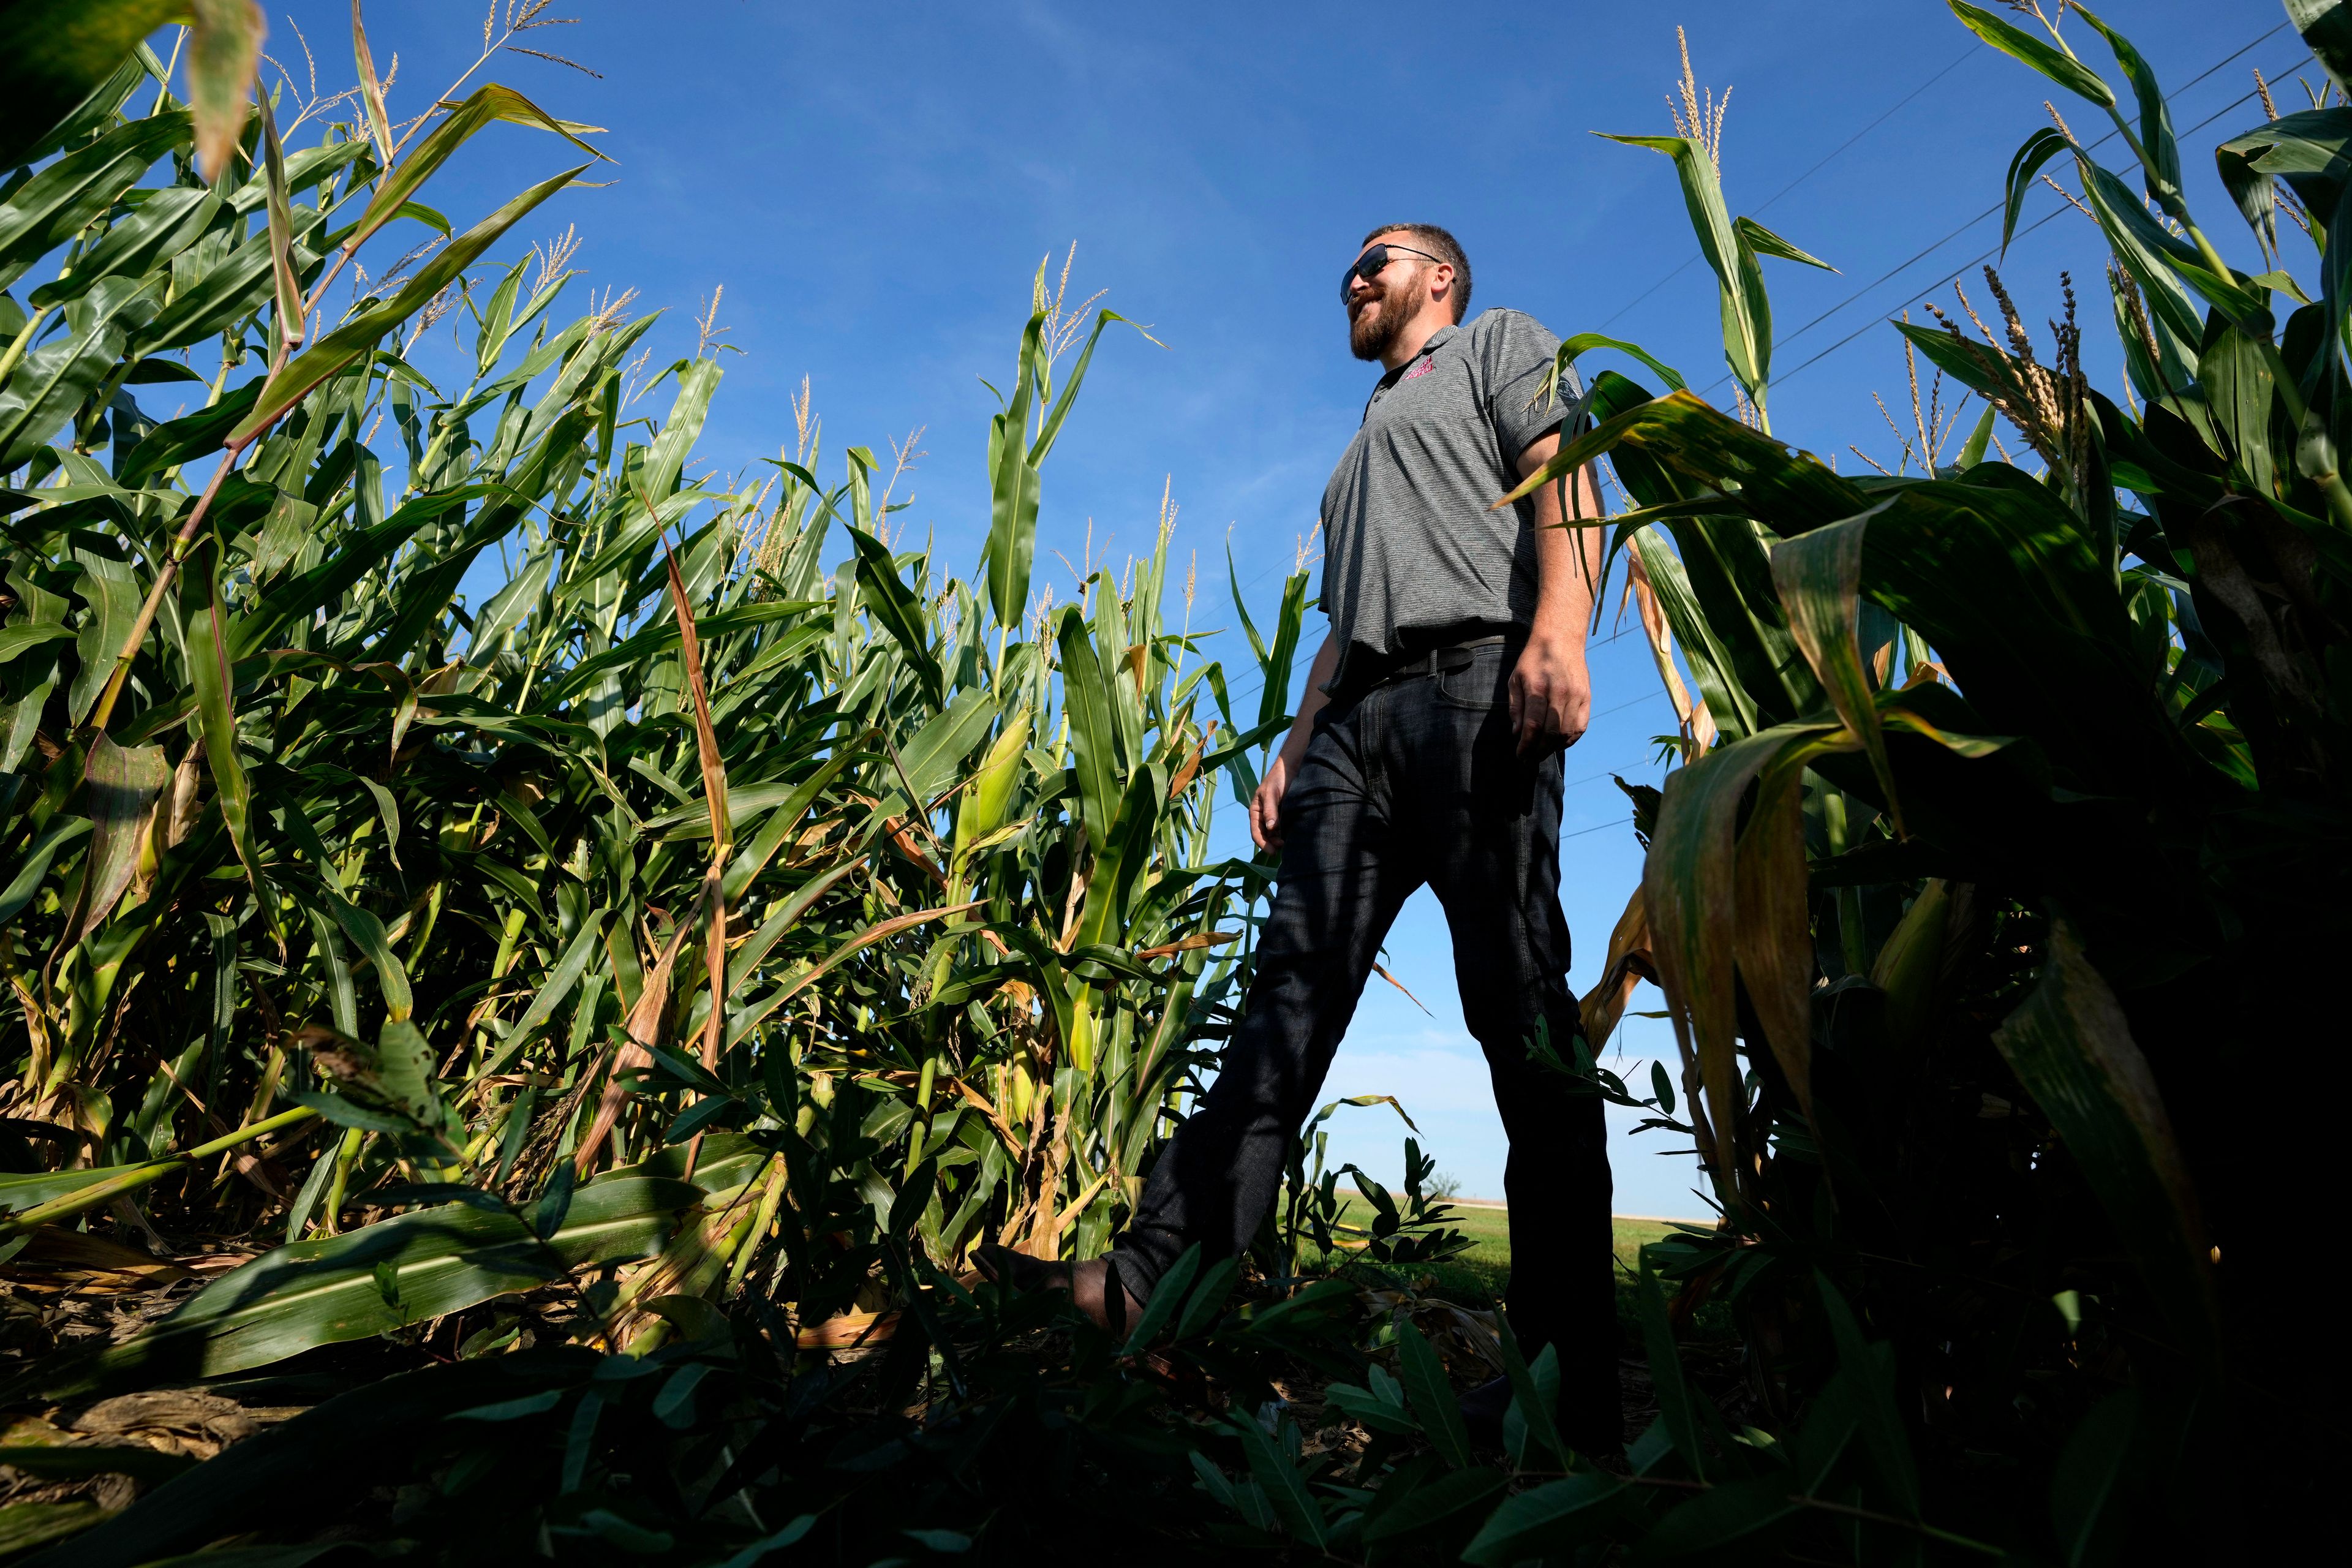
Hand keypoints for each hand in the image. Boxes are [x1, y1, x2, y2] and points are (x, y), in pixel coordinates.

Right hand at [1250, 745, 1301, 850]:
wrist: (1290, 769)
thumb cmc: (1277, 779)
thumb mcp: (1271, 793)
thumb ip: (1270, 809)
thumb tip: (1271, 828)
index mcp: (1255, 812)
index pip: (1256, 832)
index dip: (1263, 844)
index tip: (1272, 851)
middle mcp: (1263, 816)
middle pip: (1265, 836)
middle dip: (1272, 844)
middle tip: (1283, 848)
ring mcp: (1273, 817)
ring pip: (1274, 834)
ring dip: (1279, 840)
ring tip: (1288, 843)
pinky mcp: (1284, 815)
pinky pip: (1283, 829)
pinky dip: (1286, 834)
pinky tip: (1292, 836)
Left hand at [1507, 632, 1590, 756]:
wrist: (1560, 639)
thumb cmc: (1533, 660)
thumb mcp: (1515, 679)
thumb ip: (1516, 707)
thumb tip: (1518, 733)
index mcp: (1537, 688)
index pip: (1533, 726)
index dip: (1526, 746)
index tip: (1520, 755)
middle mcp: (1559, 693)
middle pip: (1550, 733)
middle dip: (1538, 751)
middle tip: (1530, 759)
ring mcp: (1576, 696)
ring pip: (1566, 733)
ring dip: (1553, 748)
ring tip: (1542, 753)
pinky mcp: (1586, 697)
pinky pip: (1580, 727)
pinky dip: (1570, 740)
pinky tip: (1559, 743)